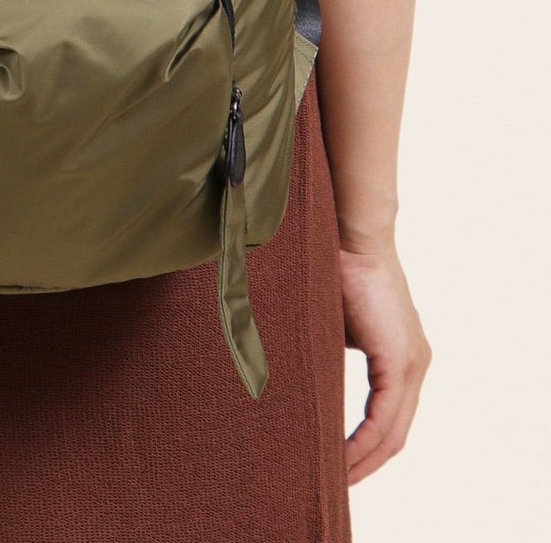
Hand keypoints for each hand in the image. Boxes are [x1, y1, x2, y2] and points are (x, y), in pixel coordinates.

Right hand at [340, 242, 432, 484]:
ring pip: (393, 433)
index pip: (390, 418)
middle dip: (365, 465)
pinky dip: (363, 442)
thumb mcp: (334, 325)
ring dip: (364, 461)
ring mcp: (413, 363)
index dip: (365, 447)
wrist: (350, 237)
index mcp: (402, 355)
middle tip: (334, 484)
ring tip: (334, 478)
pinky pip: (385, 419)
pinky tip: (341, 457)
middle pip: (395, 435)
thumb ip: (330, 356)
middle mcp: (416, 364)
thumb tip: (304, 384)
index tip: (337, 464)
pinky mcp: (401, 361)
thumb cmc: (333, 268)